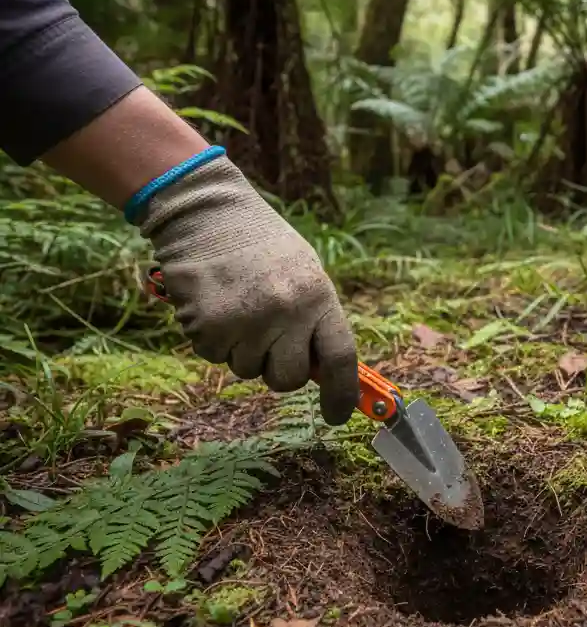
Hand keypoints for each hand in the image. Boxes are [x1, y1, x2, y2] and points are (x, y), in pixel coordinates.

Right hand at [138, 157, 357, 423]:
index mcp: (317, 295)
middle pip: (288, 378)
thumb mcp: (302, 271)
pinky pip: (213, 356)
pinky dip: (212, 339)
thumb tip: (324, 370)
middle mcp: (286, 312)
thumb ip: (314, 318)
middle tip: (267, 340)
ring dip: (241, 349)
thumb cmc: (258, 242)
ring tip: (236, 305)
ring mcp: (245, 321)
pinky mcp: (206, 326)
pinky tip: (213, 303)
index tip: (338, 415)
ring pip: (246, 370)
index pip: (341, 358)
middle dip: (277, 370)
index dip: (342, 394)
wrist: (204, 210)